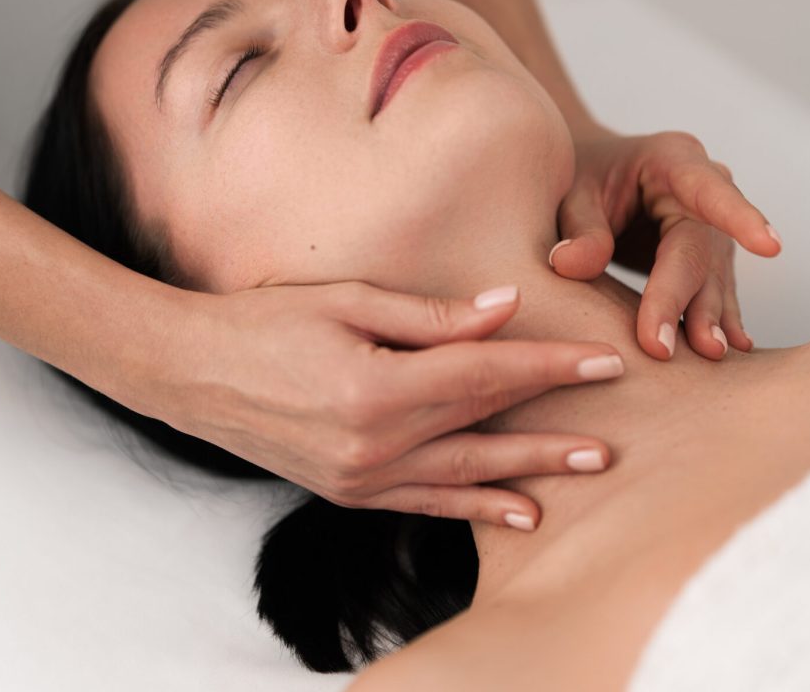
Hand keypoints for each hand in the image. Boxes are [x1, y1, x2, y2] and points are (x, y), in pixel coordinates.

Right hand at [151, 283, 622, 527]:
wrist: (191, 371)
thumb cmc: (262, 322)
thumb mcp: (344, 299)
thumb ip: (427, 314)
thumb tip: (500, 310)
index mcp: (376, 386)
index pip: (484, 373)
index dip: (548, 364)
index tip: (602, 358)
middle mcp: (374, 443)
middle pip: (485, 425)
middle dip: (555, 419)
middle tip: (618, 423)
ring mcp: (360, 477)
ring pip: (466, 475)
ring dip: (530, 470)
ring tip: (589, 467)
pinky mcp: (346, 491)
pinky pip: (424, 505)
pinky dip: (474, 509)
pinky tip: (516, 511)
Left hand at [549, 124, 780, 359]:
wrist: (594, 178)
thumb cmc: (584, 178)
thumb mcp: (572, 193)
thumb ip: (578, 227)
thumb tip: (570, 264)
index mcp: (671, 160)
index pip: (708, 189)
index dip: (739, 217)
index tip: (769, 247)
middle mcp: (703, 191)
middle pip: (698, 250)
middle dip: (683, 298)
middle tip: (662, 344)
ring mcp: (709, 226)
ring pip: (711, 277)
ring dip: (706, 317)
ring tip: (707, 352)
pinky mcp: (706, 258)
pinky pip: (712, 291)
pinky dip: (716, 320)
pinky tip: (731, 347)